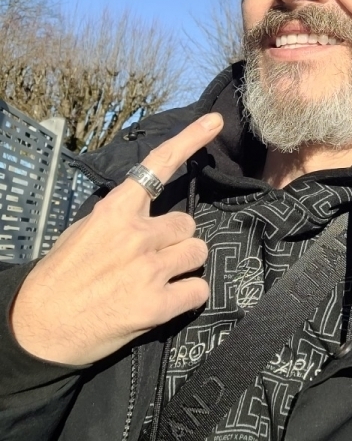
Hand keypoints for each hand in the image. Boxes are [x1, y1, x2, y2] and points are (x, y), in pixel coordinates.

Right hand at [10, 112, 222, 364]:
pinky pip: (198, 291)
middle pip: (188, 224)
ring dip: (184, 266)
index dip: (190, 140)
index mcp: (115, 211)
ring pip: (198, 254)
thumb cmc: (60, 276)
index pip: (158, 166)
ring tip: (158, 279)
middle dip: (176, 240)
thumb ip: (120, 216)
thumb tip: (148, 212)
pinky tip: (166, 302)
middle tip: (153, 258)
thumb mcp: (83, 231)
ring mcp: (149, 270)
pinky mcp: (156, 306)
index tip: (214, 122)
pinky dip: (188, 296)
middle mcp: (136, 235)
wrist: (38, 329)